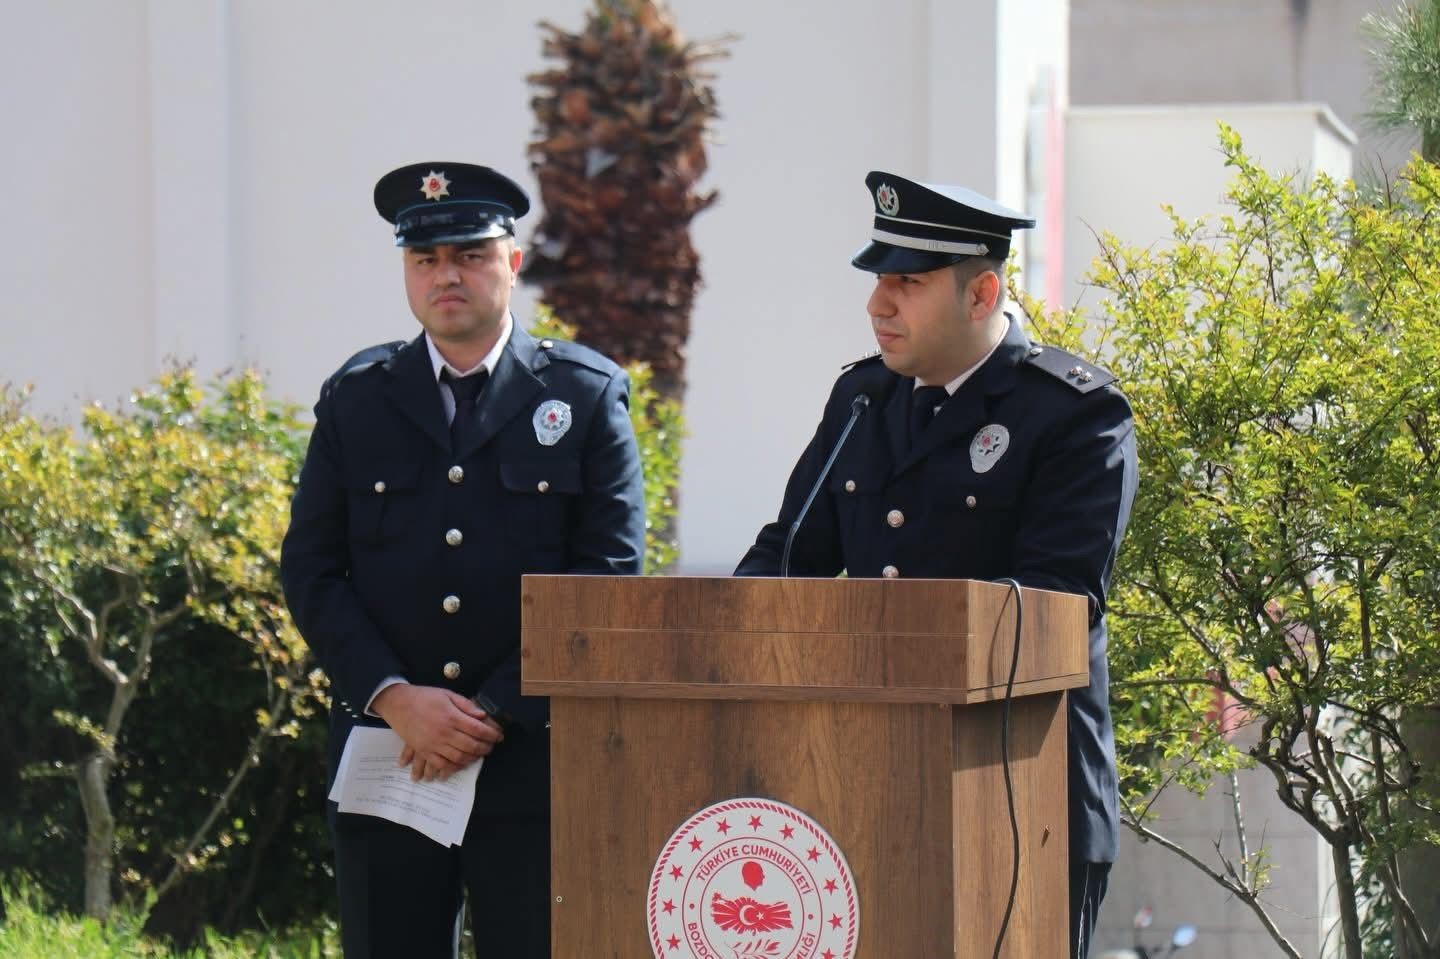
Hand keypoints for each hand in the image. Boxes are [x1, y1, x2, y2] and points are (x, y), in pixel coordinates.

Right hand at [371, 684, 503, 781]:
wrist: (398, 704)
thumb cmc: (424, 697)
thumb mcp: (447, 694)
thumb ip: (466, 705)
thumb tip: (482, 715)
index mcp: (451, 717)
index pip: (477, 729)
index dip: (491, 734)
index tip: (499, 736)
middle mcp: (444, 732)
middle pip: (470, 745)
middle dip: (485, 748)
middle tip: (490, 747)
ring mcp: (433, 744)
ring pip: (458, 757)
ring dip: (472, 759)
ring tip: (478, 755)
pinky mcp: (424, 751)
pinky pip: (441, 764)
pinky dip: (452, 767)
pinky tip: (460, 764)